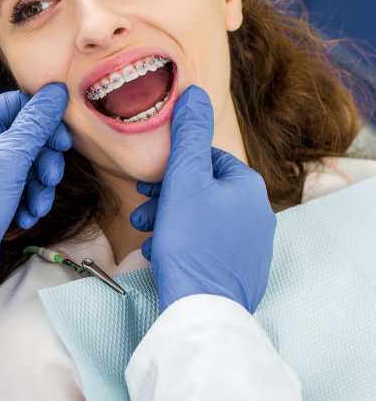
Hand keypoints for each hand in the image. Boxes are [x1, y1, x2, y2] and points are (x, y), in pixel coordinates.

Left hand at [0, 83, 71, 306]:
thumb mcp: (9, 158)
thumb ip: (36, 124)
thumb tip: (55, 92)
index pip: (16, 106)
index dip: (43, 121)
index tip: (62, 139)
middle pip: (27, 137)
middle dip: (44, 160)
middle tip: (50, 177)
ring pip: (28, 165)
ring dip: (39, 185)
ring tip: (38, 204)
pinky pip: (22, 187)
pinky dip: (29, 200)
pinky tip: (26, 215)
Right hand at [130, 85, 276, 313]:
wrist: (202, 307)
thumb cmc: (190, 242)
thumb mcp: (183, 181)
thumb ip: (188, 135)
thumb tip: (194, 93)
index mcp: (248, 187)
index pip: (207, 160)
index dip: (172, 169)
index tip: (148, 183)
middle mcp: (258, 214)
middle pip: (203, 190)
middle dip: (167, 197)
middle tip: (142, 207)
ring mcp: (252, 245)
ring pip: (202, 219)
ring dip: (170, 220)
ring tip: (146, 231)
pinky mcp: (242, 270)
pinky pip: (207, 245)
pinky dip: (182, 243)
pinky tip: (161, 252)